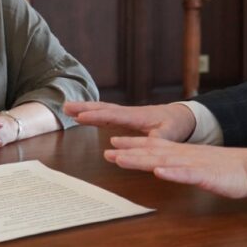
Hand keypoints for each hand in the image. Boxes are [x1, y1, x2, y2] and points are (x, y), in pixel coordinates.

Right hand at [63, 101, 196, 142]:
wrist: (181, 116)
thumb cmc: (176, 125)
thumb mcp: (170, 133)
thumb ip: (159, 138)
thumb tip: (150, 141)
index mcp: (137, 116)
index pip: (113, 115)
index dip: (96, 116)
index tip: (80, 116)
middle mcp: (129, 112)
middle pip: (103, 108)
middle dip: (84, 108)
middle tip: (65, 106)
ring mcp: (126, 114)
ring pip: (102, 109)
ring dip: (85, 108)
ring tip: (67, 108)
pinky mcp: (126, 117)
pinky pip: (106, 114)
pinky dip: (93, 113)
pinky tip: (82, 116)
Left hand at [104, 136, 246, 198]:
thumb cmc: (226, 170)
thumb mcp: (198, 166)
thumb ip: (180, 166)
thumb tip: (162, 167)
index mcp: (182, 154)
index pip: (153, 147)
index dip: (132, 145)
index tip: (112, 144)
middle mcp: (184, 156)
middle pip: (152, 153)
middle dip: (128, 152)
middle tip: (107, 152)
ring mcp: (194, 164)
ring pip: (163, 161)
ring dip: (142, 160)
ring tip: (122, 159)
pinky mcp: (206, 175)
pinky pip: (187, 174)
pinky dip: (173, 173)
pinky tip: (160, 172)